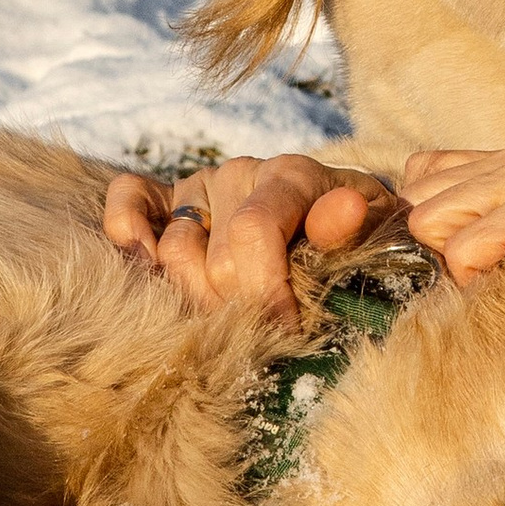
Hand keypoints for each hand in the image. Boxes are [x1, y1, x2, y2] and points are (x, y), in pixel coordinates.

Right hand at [101, 153, 402, 324]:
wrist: (348, 218)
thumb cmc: (363, 237)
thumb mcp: (376, 233)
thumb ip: (354, 228)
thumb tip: (344, 210)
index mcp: (291, 175)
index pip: (254, 235)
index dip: (265, 295)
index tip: (289, 333)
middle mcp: (241, 172)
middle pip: (215, 261)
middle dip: (241, 310)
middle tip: (267, 334)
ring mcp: (201, 185)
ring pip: (172, 252)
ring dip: (197, 299)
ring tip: (232, 319)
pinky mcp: (168, 198)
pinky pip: (128, 202)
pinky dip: (128, 232)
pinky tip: (146, 266)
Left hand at [397, 139, 504, 292]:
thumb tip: (461, 251)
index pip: (426, 170)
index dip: (429, 215)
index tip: (454, 252)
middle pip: (417, 196)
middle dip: (432, 241)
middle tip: (474, 272)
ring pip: (427, 220)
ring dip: (451, 258)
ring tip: (496, 277)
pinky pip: (462, 250)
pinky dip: (475, 277)